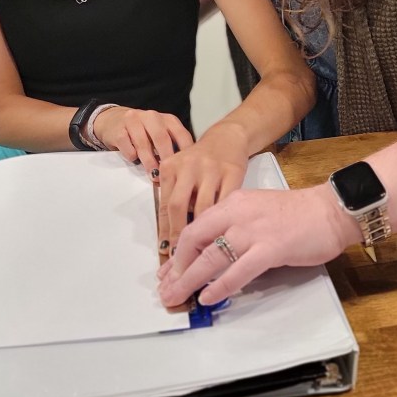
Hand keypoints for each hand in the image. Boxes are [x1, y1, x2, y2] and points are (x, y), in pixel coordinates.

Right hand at [93, 107, 193, 173]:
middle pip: (162, 138)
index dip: (185, 153)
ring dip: (149, 161)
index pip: (182, 135)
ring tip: (153, 175)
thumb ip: (173, 148)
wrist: (114, 120)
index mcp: (168, 119)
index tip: (187, 170)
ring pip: (143, 143)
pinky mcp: (118, 129)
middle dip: (166, 158)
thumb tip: (184, 170)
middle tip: (169, 175)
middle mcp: (152, 117)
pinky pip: (127, 145)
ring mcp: (134, 121)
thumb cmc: (143, 133)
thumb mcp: (162, 136)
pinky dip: (131, 155)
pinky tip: (134, 159)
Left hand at [156, 129, 249, 255]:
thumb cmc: (200, 161)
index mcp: (170, 167)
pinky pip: (225, 203)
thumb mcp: (180, 172)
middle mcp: (188, 166)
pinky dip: (223, 221)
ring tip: (200, 252)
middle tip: (181, 258)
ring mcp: (211, 168)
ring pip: (203, 207)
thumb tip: (168, 237)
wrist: (227, 138)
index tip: (165, 251)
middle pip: (178, 206)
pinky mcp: (233, 172)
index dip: (164, 231)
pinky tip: (223, 234)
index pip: (164, 205)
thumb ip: (173, 196)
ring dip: (201, 233)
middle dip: (178, 235)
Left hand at [156, 183, 361, 306]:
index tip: (168, 272)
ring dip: (190, 280)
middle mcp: (237, 213)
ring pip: (211, 257)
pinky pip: (238, 270)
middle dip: (176, 269)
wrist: (329, 209)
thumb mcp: (256, 212)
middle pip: (194, 241)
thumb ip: (234, 228)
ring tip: (177, 297)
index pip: (194, 228)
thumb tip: (213, 256)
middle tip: (166, 290)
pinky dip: (220, 286)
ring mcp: (253, 230)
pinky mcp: (271, 248)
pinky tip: (208, 297)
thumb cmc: (297, 214)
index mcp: (232, 203)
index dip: (177, 253)